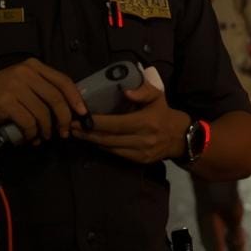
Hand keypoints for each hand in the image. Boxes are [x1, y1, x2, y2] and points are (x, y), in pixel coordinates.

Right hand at [0, 58, 86, 144]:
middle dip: (64, 118)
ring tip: (43, 138)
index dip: (76, 98)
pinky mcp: (7, 102)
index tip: (83, 114)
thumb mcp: (20, 85)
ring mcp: (15, 86)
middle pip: (57, 98)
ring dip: (47, 130)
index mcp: (32, 66)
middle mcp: (25, 72)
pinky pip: (29, 122)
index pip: (63, 80)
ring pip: (44, 113)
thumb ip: (42, 90)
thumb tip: (70, 107)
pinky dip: (32, 134)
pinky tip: (29, 138)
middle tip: (65, 133)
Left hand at [72, 81, 188, 163]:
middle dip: (87, 133)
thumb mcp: (157, 96)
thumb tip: (125, 91)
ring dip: (92, 141)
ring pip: (110, 148)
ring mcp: (140, 152)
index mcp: (146, 122)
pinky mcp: (139, 160)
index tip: (79, 118)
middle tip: (71, 127)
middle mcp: (142, 139)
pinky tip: (93, 141)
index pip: (115, 124)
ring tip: (77, 134)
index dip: (96, 123)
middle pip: (108, 138)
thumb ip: (143, 91)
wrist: (180, 138)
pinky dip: (103, 147)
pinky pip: (116, 154)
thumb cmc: (164, 113)